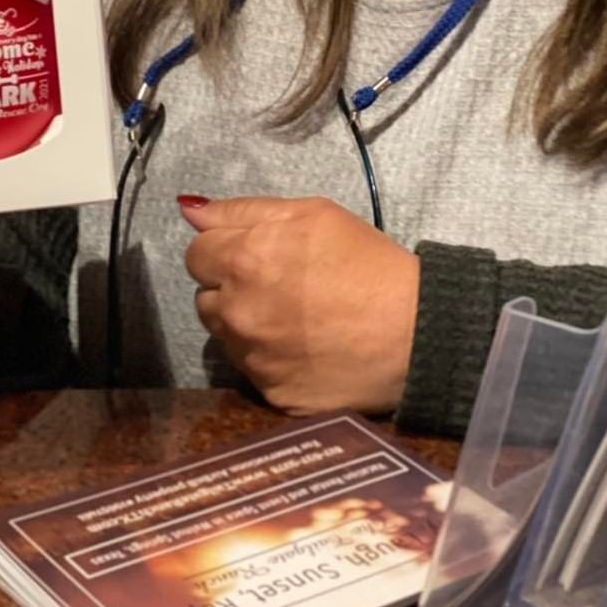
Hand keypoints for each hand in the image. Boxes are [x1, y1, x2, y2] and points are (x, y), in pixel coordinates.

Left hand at [181, 195, 419, 415]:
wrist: (415, 332)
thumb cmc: (368, 263)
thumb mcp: (313, 214)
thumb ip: (245, 211)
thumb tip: (191, 212)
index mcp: (243, 260)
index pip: (196, 253)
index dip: (226, 249)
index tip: (258, 253)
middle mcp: (237, 312)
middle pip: (204, 296)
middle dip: (230, 288)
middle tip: (278, 285)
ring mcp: (252, 358)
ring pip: (224, 336)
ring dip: (244, 324)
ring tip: (292, 318)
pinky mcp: (270, 394)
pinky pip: (253, 372)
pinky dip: (269, 359)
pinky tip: (304, 348)